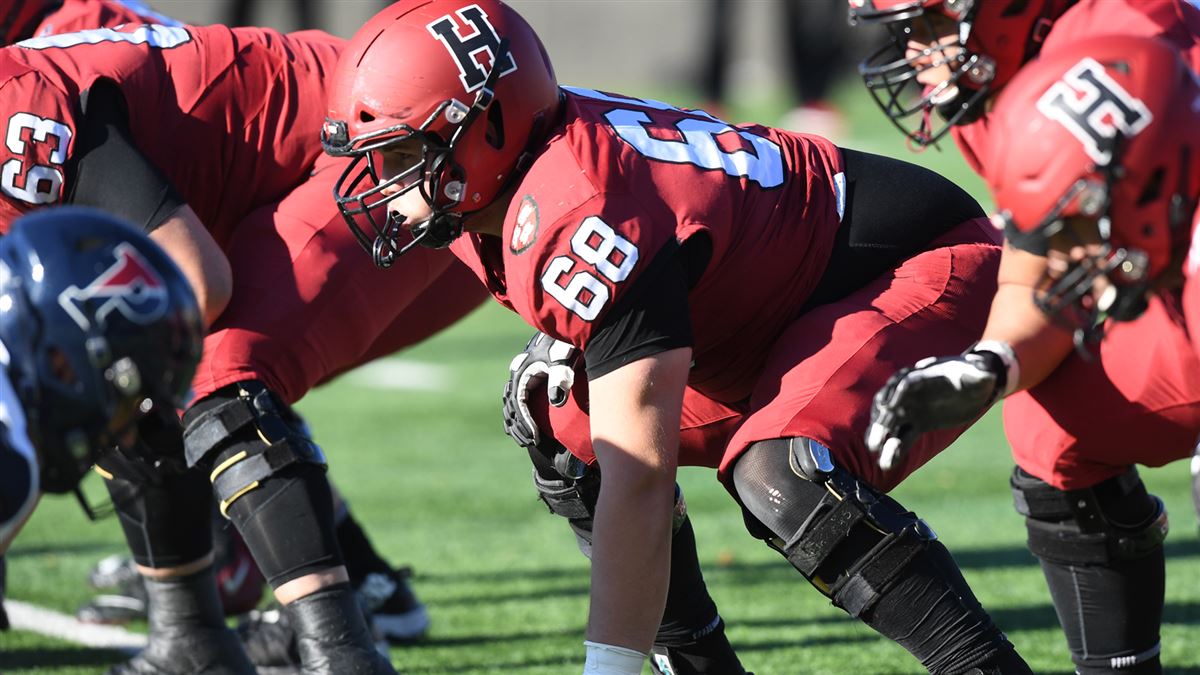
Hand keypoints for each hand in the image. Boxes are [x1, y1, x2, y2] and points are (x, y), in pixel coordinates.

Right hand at [502, 332, 577, 447]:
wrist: (568, 325)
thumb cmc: (566, 343)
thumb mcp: (564, 359)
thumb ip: (560, 378)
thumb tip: (556, 400)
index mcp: (522, 372)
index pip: (518, 403)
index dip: (525, 422)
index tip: (535, 437)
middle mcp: (518, 373)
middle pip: (511, 406)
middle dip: (519, 426)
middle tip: (530, 442)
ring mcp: (521, 374)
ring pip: (510, 403)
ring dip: (516, 422)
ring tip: (526, 439)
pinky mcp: (528, 375)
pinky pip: (517, 399)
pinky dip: (518, 414)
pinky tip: (525, 426)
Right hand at [866, 352, 1002, 470]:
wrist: (972, 387)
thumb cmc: (974, 376)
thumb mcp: (979, 374)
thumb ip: (978, 376)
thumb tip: (987, 377)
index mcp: (923, 376)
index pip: (905, 384)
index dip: (896, 395)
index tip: (888, 409)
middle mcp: (910, 393)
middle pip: (890, 405)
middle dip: (881, 422)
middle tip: (874, 441)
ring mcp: (911, 409)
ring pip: (891, 424)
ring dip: (881, 438)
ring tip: (875, 452)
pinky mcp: (916, 424)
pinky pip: (902, 438)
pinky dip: (893, 450)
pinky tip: (886, 464)